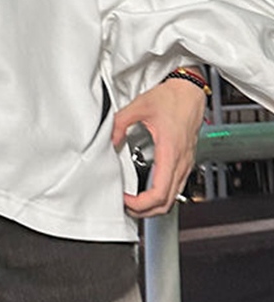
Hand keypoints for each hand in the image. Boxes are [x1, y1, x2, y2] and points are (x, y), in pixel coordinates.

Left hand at [112, 78, 205, 216]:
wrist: (190, 89)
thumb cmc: (172, 97)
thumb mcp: (139, 106)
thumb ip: (120, 123)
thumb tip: (110, 140)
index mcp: (170, 151)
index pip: (159, 193)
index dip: (141, 204)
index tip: (125, 200)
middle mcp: (181, 161)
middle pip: (167, 203)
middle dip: (145, 211)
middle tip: (126, 206)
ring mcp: (186, 162)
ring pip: (174, 198)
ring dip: (154, 206)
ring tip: (135, 202)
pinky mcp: (186, 160)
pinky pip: (177, 187)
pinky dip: (162, 196)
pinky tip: (148, 190)